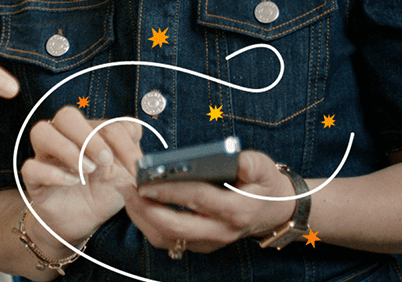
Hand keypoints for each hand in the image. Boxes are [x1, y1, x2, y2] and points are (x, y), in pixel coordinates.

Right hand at [19, 106, 141, 244]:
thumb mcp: (124, 172)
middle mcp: (65, 138)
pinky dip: (52, 173)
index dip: (122, 140)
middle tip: (105, 160)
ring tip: (87, 170)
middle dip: (88, 135)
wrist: (84, 223)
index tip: (134, 164)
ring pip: (41, 132)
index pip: (103, 121)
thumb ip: (131, 151)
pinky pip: (30, 167)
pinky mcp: (34, 179)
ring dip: (66, 148)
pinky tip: (72, 182)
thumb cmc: (104, 191)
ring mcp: (46, 156)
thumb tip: (134, 132)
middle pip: (66, 116)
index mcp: (89, 132)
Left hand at [125, 150, 295, 254]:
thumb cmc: (265, 184)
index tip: (146, 179)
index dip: (170, 190)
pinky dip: (148, 223)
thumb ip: (250, 163)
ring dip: (142, 217)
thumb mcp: (265, 168)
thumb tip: (232, 155)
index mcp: (237, 210)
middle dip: (146, 208)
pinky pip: (167, 240)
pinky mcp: (199, 244)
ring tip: (127, 192)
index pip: (198, 199)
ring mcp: (209, 242)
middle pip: (175, 227)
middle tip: (127, 186)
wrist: (274, 211)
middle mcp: (221, 231)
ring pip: (167, 238)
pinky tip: (138, 203)